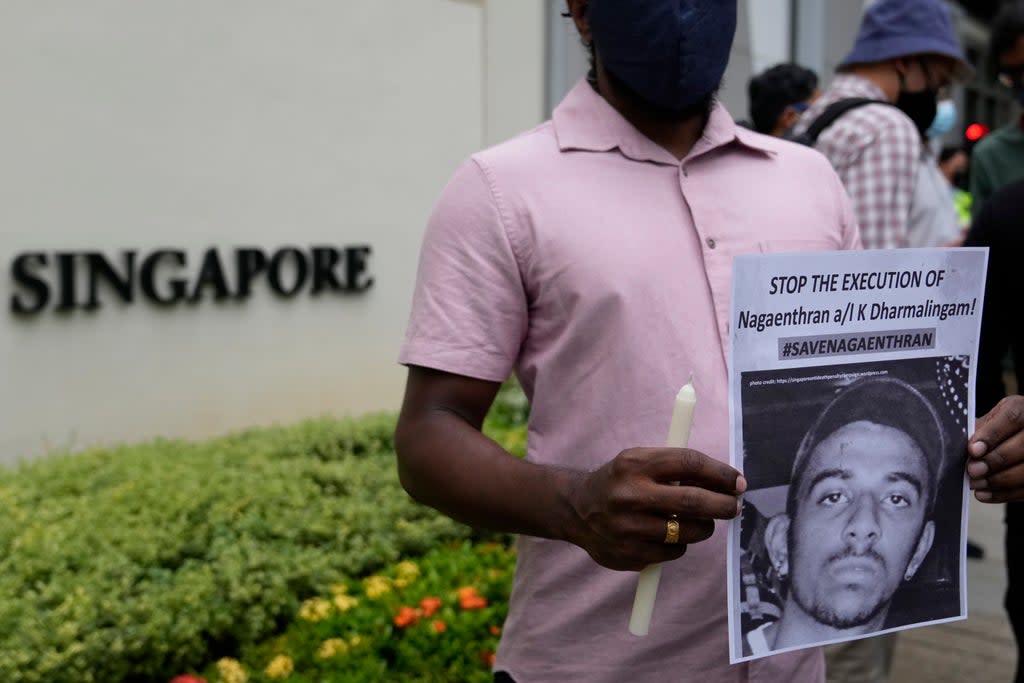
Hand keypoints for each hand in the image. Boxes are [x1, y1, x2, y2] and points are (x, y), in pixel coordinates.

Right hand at [565, 447, 745, 570]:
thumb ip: (677, 466)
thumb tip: (728, 481)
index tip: (737, 482)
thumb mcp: (639, 460)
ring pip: (688, 532)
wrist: (576, 509)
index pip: (689, 464)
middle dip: (724, 505)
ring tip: (695, 520)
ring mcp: (627, 528)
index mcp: (635, 464)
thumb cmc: (621, 482)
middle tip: (734, 506)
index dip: (720, 474)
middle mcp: (629, 495)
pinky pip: (673, 551)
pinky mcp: (628, 554)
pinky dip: (679, 543)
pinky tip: (665, 534)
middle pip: (694, 502)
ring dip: (702, 527)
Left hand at [968, 395, 1023, 502]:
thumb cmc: (1001, 427)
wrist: (1019, 435)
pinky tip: (985, 494)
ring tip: (976, 484)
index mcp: (1023, 409)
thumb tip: (955, 443)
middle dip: (994, 461)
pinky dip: (1004, 494)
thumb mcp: (992, 419)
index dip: (991, 435)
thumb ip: (978, 429)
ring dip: (998, 480)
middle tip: (972, 470)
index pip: (1011, 418)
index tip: (973, 449)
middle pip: (1022, 446)